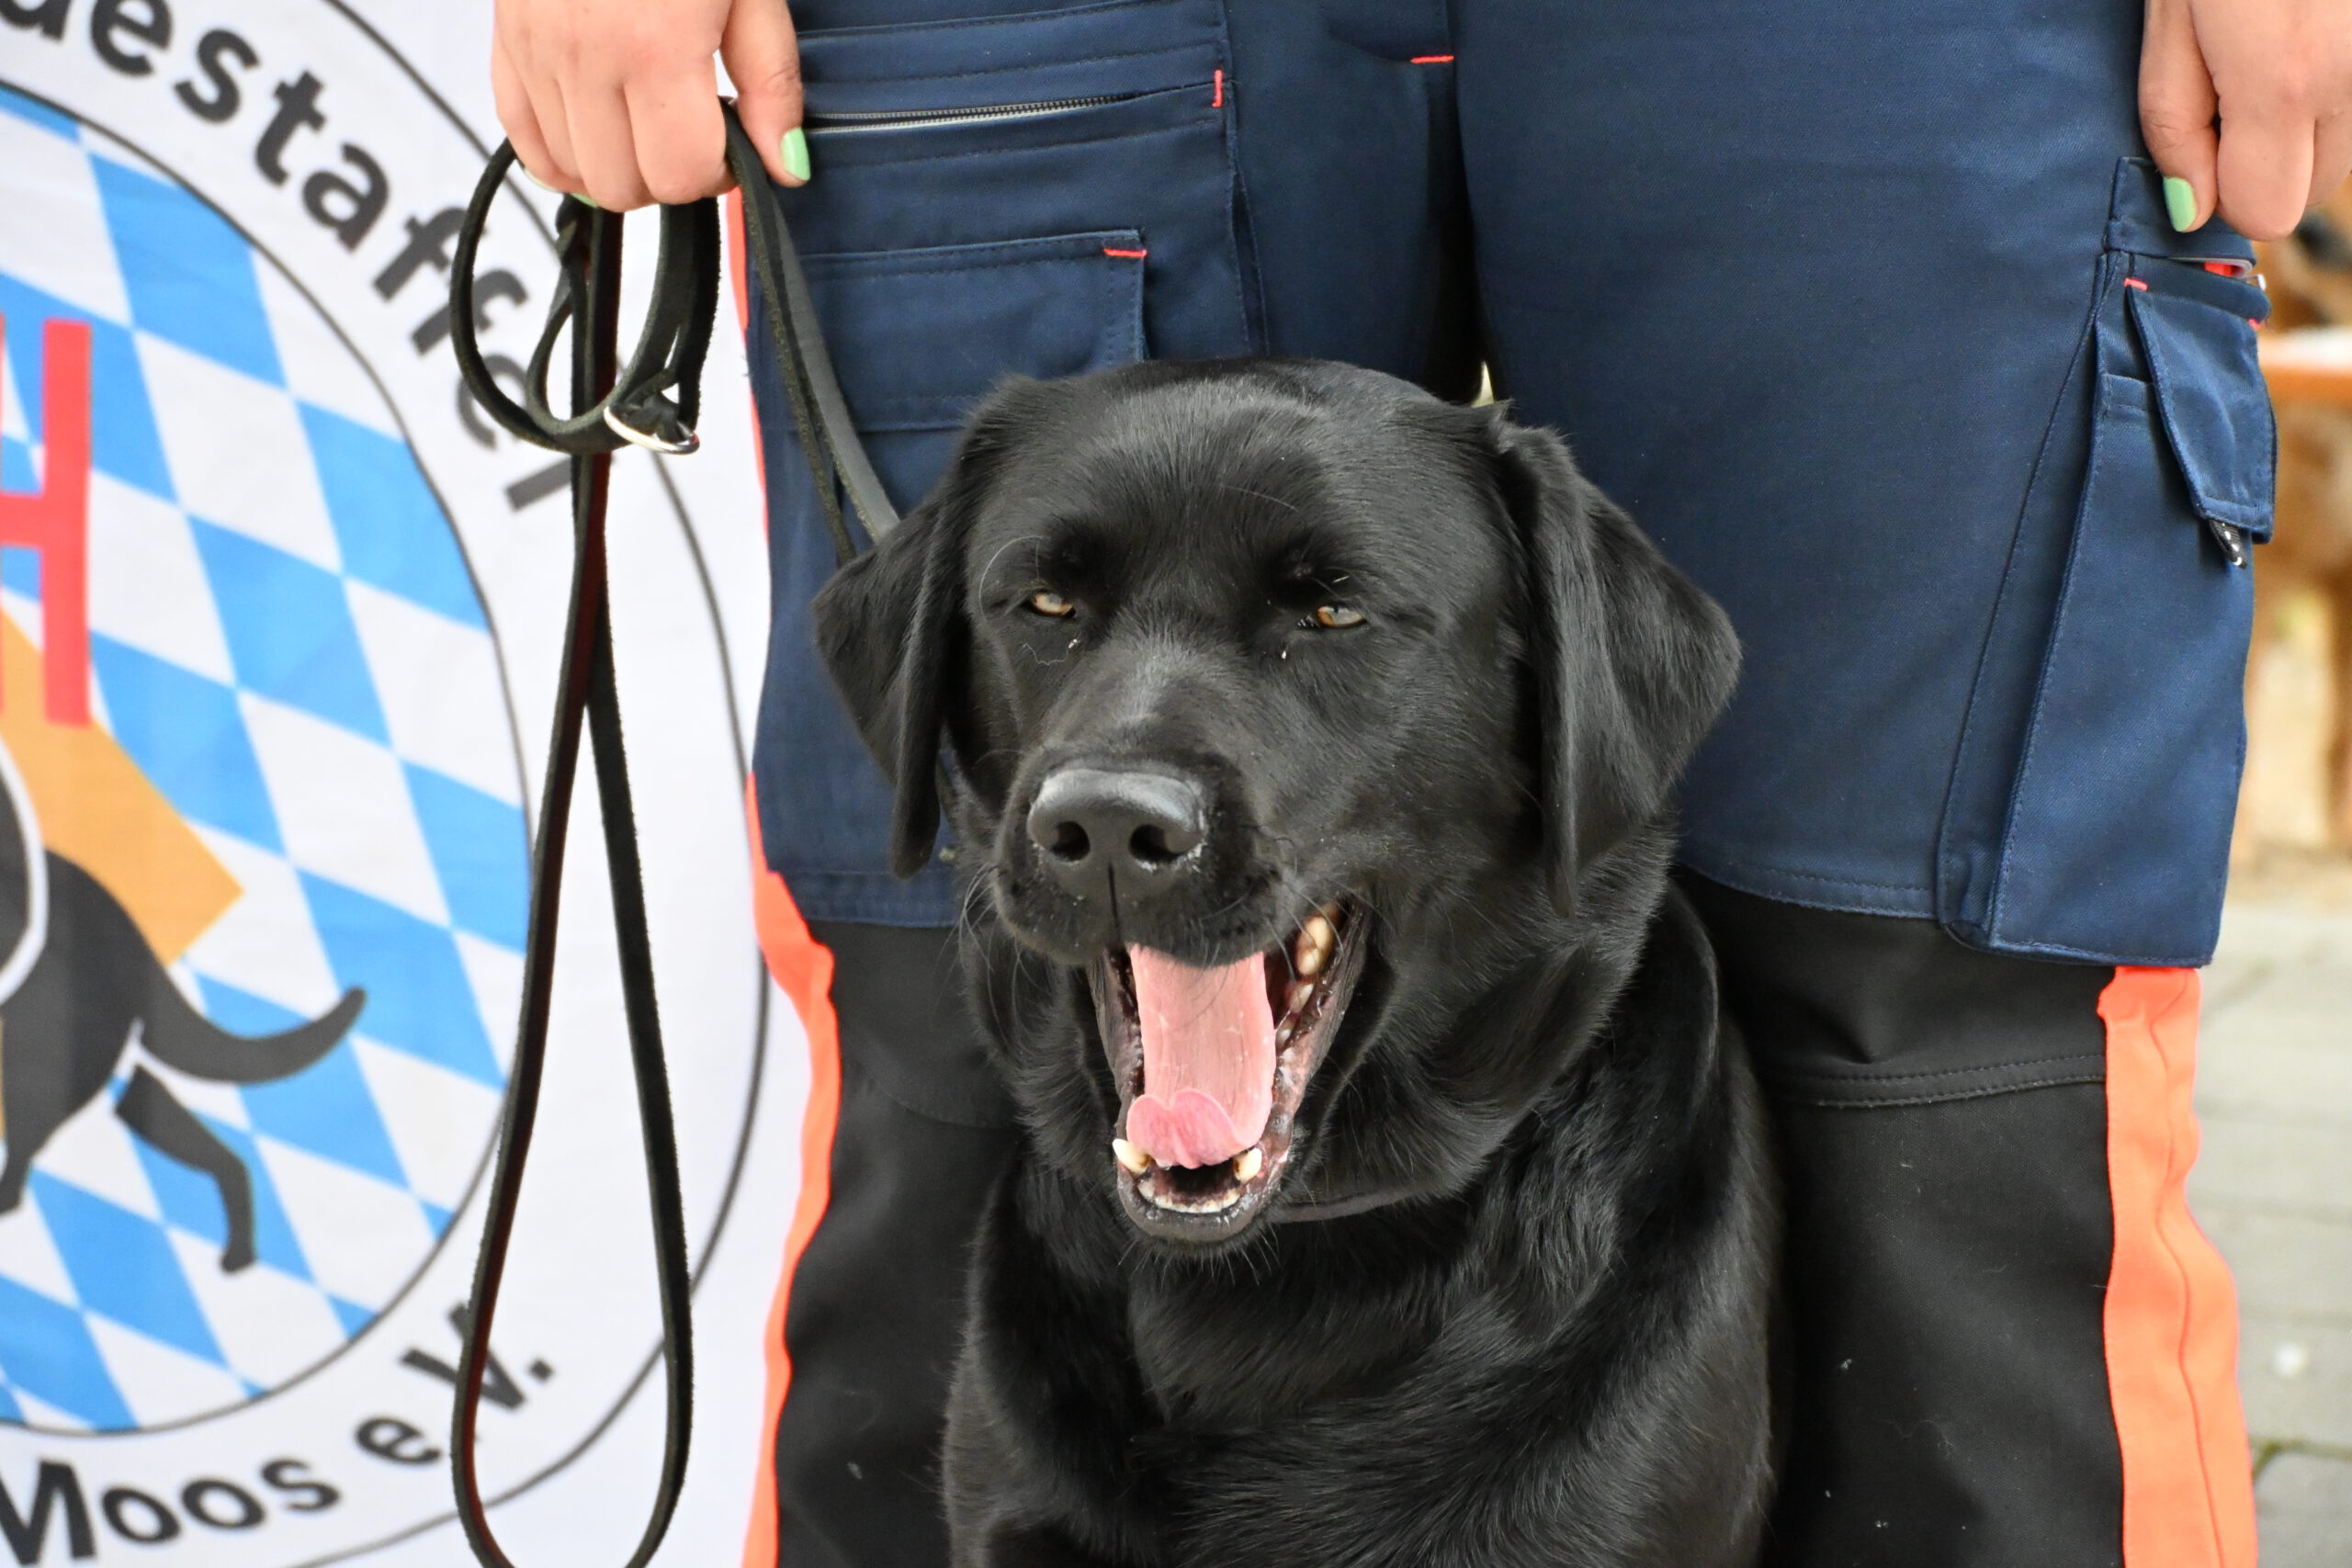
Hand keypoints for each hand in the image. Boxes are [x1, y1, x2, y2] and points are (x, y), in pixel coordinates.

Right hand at [493, 0, 806, 209]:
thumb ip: (771, 84)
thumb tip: (785, 168)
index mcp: (655, 47)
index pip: (680, 173)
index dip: (717, 172)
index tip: (730, 142)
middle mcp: (586, 57)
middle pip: (625, 186)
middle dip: (669, 176)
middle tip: (692, 133)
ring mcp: (537, 51)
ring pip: (574, 172)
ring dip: (619, 167)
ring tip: (648, 123)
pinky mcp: (507, 41)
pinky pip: (522, 140)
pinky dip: (561, 154)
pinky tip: (599, 133)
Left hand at [2141, 0, 2351, 238]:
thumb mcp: (2170, 18)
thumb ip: (2174, 120)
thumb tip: (2190, 211)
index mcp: (2285, 85)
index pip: (2265, 215)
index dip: (2220, 196)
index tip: (2198, 148)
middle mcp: (2351, 80)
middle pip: (2309, 194)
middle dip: (2261, 170)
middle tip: (2227, 97)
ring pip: (2338, 153)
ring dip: (2297, 135)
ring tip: (2264, 59)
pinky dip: (2324, 98)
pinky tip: (2295, 46)